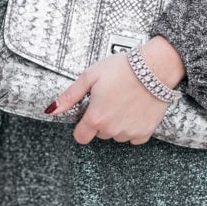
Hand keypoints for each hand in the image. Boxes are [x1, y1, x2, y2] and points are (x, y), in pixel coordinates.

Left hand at [44, 35, 186, 145]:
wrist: (155, 68)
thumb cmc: (123, 69)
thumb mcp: (90, 76)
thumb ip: (70, 96)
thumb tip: (52, 110)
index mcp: (96, 117)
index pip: (81, 137)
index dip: (82, 126)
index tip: (89, 114)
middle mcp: (112, 129)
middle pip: (99, 134)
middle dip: (101, 120)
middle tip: (109, 100)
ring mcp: (129, 132)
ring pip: (116, 135)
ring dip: (117, 124)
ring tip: (123, 102)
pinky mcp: (145, 132)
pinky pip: (133, 137)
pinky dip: (133, 127)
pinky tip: (134, 110)